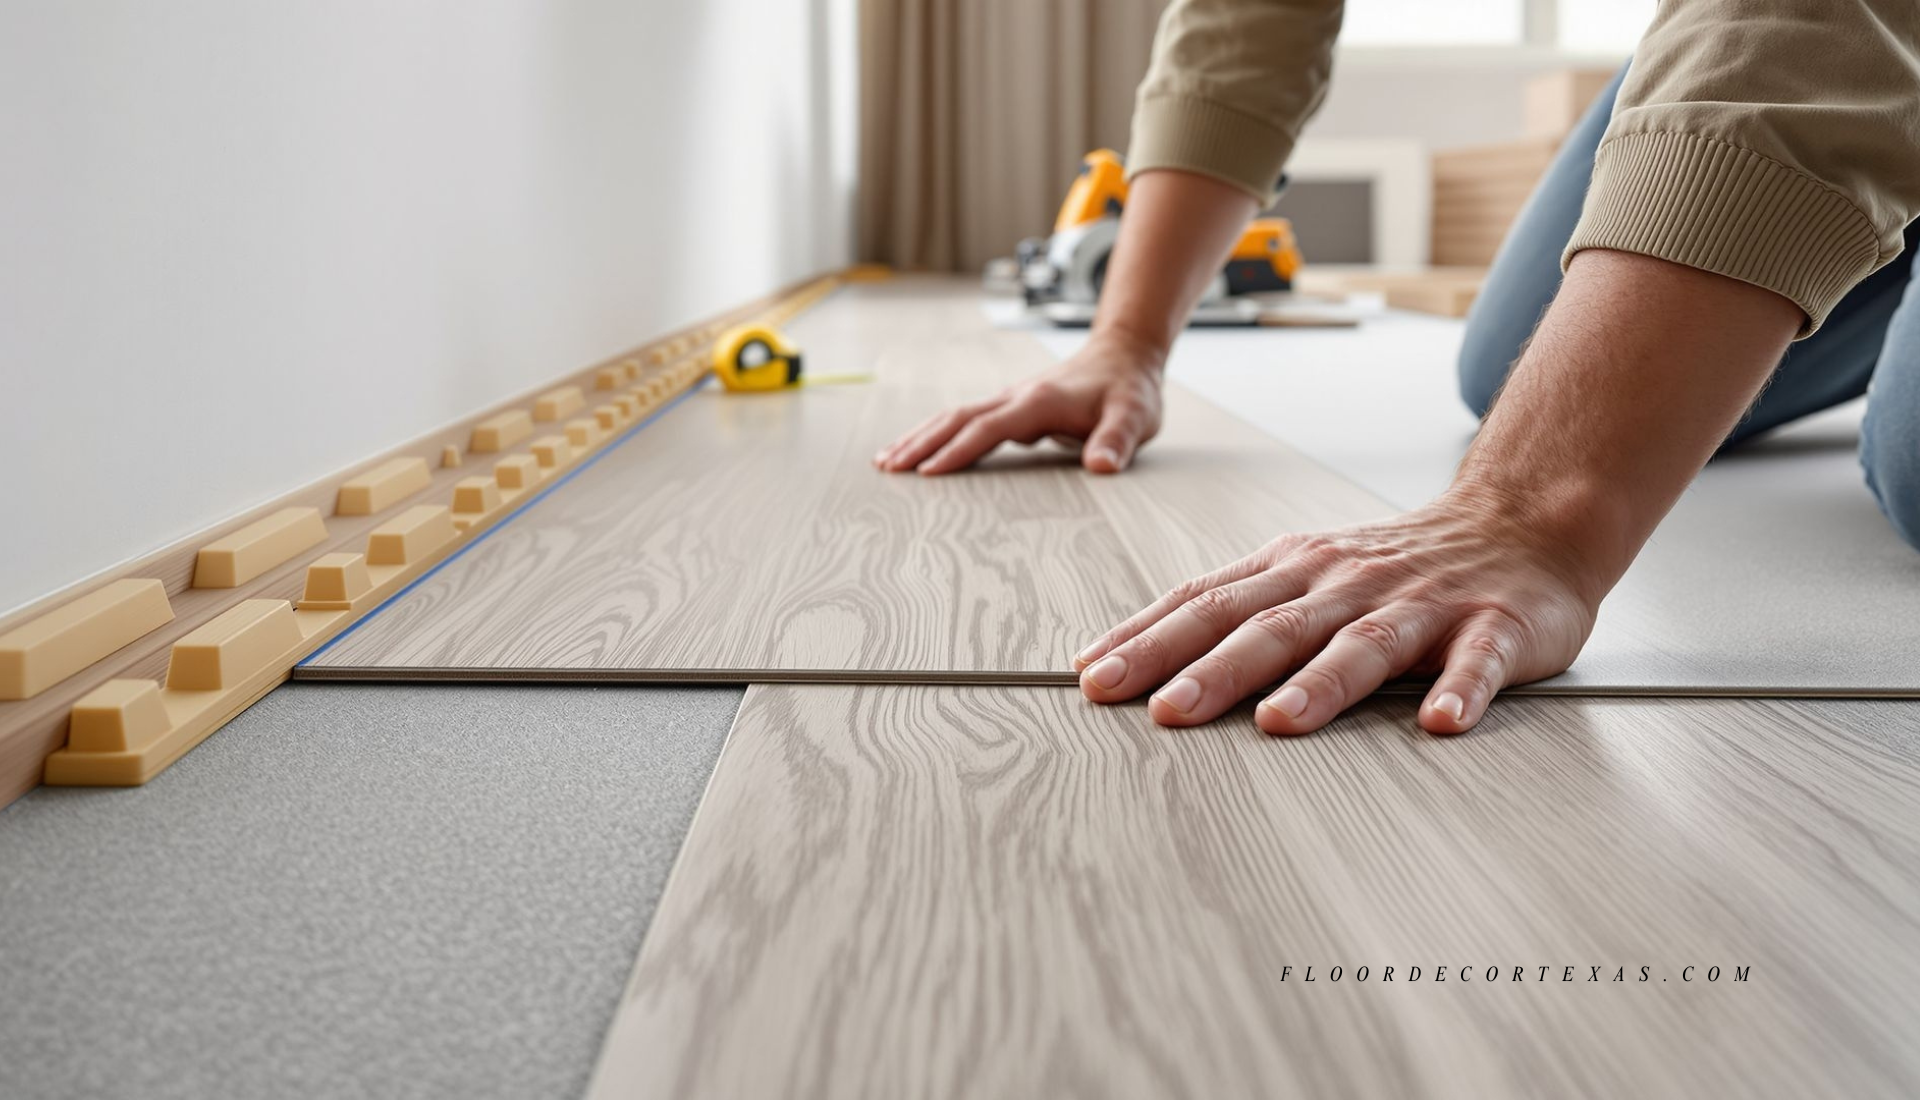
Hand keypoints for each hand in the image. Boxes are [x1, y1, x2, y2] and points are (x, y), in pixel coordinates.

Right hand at [873, 332, 1164, 474]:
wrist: (1126, 354)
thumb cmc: (1130, 390)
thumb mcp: (1135, 417)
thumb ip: (1117, 440)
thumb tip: (1102, 467)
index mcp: (1039, 401)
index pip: (989, 428)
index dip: (958, 451)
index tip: (927, 473)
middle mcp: (1017, 396)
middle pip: (958, 418)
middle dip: (920, 443)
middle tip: (886, 468)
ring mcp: (1011, 399)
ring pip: (956, 416)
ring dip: (921, 437)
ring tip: (886, 461)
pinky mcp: (1012, 405)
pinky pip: (966, 419)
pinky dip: (938, 433)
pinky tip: (922, 448)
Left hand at [1071, 489, 1605, 733]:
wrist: (1520, 521)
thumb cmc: (1394, 565)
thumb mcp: (1302, 572)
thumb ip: (1230, 610)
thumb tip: (1127, 659)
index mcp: (1294, 571)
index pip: (1207, 603)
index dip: (1148, 639)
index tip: (1092, 677)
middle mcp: (1347, 583)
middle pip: (1270, 626)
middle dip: (1212, 669)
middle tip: (1161, 712)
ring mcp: (1422, 604)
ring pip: (1364, 643)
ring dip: (1321, 683)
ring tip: (1281, 720)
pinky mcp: (1494, 626)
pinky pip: (1476, 661)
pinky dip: (1460, 689)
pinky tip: (1440, 720)